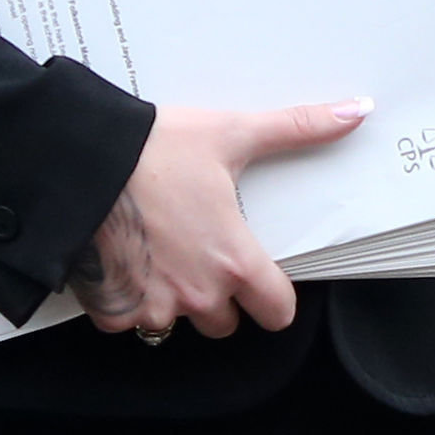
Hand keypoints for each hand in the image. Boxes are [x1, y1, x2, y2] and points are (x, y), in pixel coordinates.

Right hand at [69, 100, 368, 339]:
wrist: (78, 159)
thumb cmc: (154, 149)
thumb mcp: (231, 133)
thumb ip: (297, 128)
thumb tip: (356, 110)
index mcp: (233, 260)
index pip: (277, 311)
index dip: (272, 296)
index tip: (261, 276)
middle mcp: (197, 295)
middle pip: (226, 323)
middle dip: (219, 296)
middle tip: (200, 251)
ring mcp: (151, 307)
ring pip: (176, 324)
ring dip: (172, 299)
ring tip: (161, 252)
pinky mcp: (110, 311)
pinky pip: (128, 321)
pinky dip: (128, 300)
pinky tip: (126, 261)